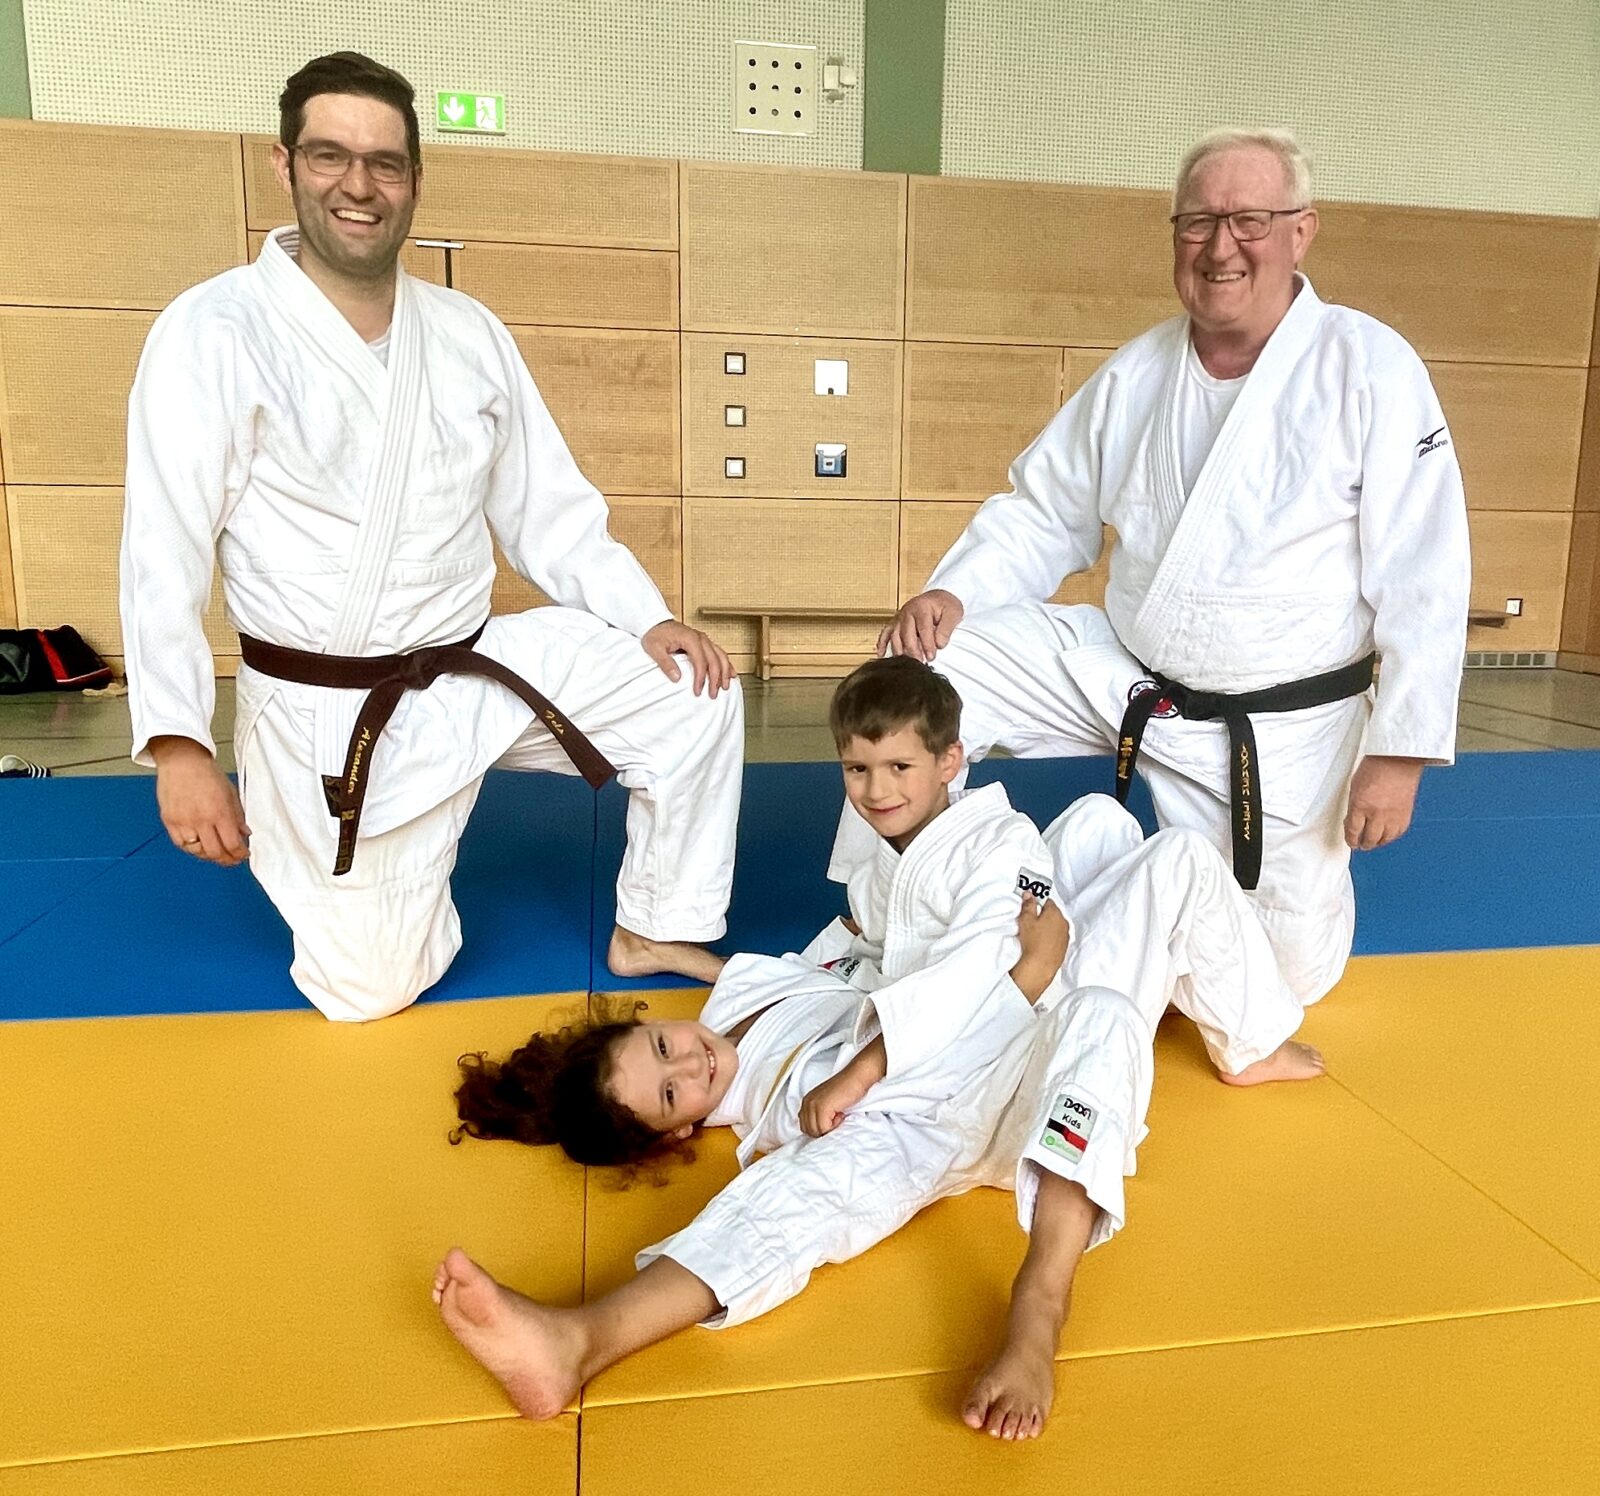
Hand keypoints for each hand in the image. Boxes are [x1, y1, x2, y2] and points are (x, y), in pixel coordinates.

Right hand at [151, 737, 250, 865]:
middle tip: (232, 858)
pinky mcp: (169, 821)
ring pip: (197, 852)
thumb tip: (245, 833)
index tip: (244, 854)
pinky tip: (200, 845)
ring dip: (209, 855)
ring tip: (217, 851)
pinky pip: (181, 844)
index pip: (232, 844)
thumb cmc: (206, 774)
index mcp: (219, 812)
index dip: (240, 854)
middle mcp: (200, 820)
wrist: (182, 761)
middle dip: (227, 859)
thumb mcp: (230, 793)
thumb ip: (238, 816)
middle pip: (215, 853)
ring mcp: (183, 822)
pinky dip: (192, 849)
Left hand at [641, 620, 734, 697]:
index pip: (701, 662)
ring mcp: (704, 639)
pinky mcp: (704, 642)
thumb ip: (666, 663)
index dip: (701, 678)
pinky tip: (731, 673)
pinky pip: (719, 653)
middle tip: (713, 694)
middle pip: (714, 660)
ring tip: (725, 687)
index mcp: (690, 639)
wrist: (654, 622)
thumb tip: (677, 678)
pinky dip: (727, 664)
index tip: (698, 691)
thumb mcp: (655, 649)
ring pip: (721, 656)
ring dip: (725, 672)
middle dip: (715, 679)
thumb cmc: (655, 634)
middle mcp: (701, 638)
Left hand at [800, 1065, 872, 1137]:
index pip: (804, 1126)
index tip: (831, 1120)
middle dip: (823, 1129)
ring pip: (816, 1131)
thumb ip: (818, 1113)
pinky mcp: (822, 1108)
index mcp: (806, 1101)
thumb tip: (818, 1129)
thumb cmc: (847, 1088)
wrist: (856, 1076)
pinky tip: (841, 1113)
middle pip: (809, 1130)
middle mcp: (807, 1102)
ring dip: (830, 1127)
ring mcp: (813, 1105)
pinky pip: (825, 1128)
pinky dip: (835, 1124)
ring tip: (838, 1113)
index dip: (819, 1128)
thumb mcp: (827, 1101)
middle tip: (835, 1117)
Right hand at [877, 589, 964, 661]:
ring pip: (895, 636)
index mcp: (922, 608)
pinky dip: (882, 644)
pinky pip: (885, 633)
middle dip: (913, 650)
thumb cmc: (946, 605)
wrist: (938, 597)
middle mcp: (908, 611)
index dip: (927, 644)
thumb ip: (946, 629)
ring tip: (907, 664)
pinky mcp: (895, 623)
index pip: (923, 629)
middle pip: (906, 634)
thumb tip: (939, 644)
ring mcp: (899, 617)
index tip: (931, 657)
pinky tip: (881, 654)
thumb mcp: (953, 614)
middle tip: (920, 663)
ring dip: (899, 651)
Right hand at [1011, 895, 1070, 1002]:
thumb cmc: (1034, 943)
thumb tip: (1029, 895)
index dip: (1037, 902)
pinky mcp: (1064, 947)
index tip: (1030, 905)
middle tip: (1031, 919)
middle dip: (1043, 914)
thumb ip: (1028, 905)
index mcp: (1055, 913)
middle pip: (1053, 913)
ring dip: (1048, 926)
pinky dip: (1051, 937)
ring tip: (1035, 932)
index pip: (1047, 900)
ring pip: (1056, 925)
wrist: (1040, 965)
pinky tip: (1041, 942)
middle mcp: (1064, 923)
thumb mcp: (1026, 920)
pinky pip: (1057, 937)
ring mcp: (1065, 935)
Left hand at [1344, 755, 1423, 850]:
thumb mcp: (1355, 787)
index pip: (1353, 831)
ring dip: (1378, 842)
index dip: (1351, 840)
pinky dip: (1392, 835)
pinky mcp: (1406, 814)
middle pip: (1370, 839)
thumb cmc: (1375, 768)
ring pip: (1385, 839)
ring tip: (1373, 841)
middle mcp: (1377, 813)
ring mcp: (1393, 815)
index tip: (1351, 842)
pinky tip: (1387, 834)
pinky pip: (1398, 832)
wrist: (1398, 760)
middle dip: (1364, 844)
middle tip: (1361, 844)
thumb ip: (1354, 806)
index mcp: (1360, 805)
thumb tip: (1353, 821)